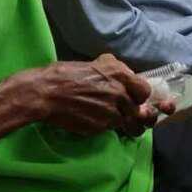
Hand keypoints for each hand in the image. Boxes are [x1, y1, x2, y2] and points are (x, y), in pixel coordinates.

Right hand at [9, 54, 156, 136]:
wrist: (46, 92)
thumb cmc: (67, 74)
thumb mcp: (95, 63)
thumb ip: (114, 69)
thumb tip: (126, 74)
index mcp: (120, 74)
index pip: (145, 91)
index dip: (139, 96)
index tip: (133, 98)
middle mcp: (119, 92)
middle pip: (138, 109)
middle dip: (130, 111)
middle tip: (119, 110)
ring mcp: (111, 111)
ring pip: (126, 122)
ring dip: (120, 122)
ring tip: (107, 116)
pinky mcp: (101, 126)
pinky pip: (111, 129)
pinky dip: (105, 126)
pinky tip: (94, 120)